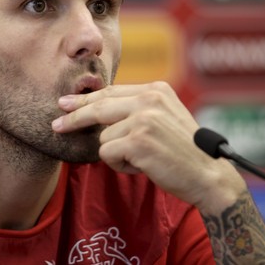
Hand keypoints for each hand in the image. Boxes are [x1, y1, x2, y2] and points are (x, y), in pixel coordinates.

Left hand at [52, 81, 245, 210]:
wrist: (209, 175)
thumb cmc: (184, 151)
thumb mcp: (164, 118)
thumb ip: (137, 109)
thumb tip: (97, 110)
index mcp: (156, 90)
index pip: (110, 92)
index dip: (85, 99)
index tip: (65, 104)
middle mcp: (149, 99)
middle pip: (98, 107)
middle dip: (74, 118)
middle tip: (56, 126)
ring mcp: (144, 118)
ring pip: (103, 138)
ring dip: (117, 154)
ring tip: (143, 159)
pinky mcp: (138, 140)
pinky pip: (108, 154)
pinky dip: (121, 166)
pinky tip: (143, 166)